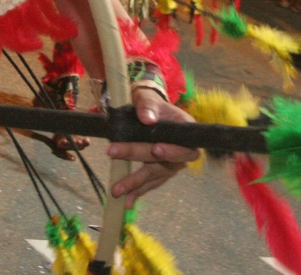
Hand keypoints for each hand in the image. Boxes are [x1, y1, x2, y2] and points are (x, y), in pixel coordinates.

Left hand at [106, 88, 199, 207]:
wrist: (147, 110)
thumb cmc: (150, 103)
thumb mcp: (148, 98)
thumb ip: (147, 106)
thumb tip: (147, 119)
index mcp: (185, 131)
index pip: (184, 146)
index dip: (172, 151)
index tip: (156, 150)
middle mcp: (182, 150)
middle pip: (164, 162)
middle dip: (140, 161)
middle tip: (115, 155)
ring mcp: (171, 164)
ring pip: (154, 175)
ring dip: (135, 184)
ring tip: (117, 190)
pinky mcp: (160, 172)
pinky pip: (150, 183)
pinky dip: (138, 192)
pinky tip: (127, 202)